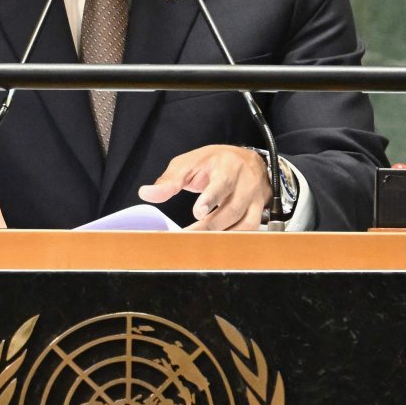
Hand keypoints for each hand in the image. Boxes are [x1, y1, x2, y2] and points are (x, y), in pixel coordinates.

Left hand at [138, 144, 271, 230]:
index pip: (222, 183)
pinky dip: (235, 239)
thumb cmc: (215, 162)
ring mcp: (255, 198)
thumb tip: (146, 193)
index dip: (211, 199)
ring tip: (200, 243)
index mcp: (228, 167)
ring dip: (222, 236)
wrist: (248, 160)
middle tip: (189, 236)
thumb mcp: (190, 163)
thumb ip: (169, 181)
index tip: (198, 212)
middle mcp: (246, 183)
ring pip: (245, 223)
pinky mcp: (259, 211)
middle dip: (210, 225)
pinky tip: (218, 244)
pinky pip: (252, 230)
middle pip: (232, 209)